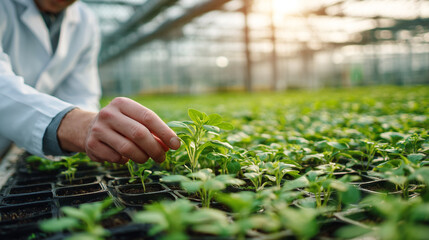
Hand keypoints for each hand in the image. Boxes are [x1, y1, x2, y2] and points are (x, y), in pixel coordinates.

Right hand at [57, 97, 180, 163]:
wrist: (88, 127)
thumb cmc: (121, 124)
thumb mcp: (135, 120)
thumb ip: (153, 130)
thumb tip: (171, 145)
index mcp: (123, 103)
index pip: (148, 117)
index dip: (165, 132)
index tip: (176, 145)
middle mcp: (109, 114)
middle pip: (139, 134)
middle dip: (155, 148)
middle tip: (162, 157)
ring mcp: (98, 129)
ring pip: (128, 149)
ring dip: (142, 157)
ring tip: (146, 158)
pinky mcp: (92, 145)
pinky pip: (116, 158)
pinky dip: (125, 160)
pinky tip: (125, 156)